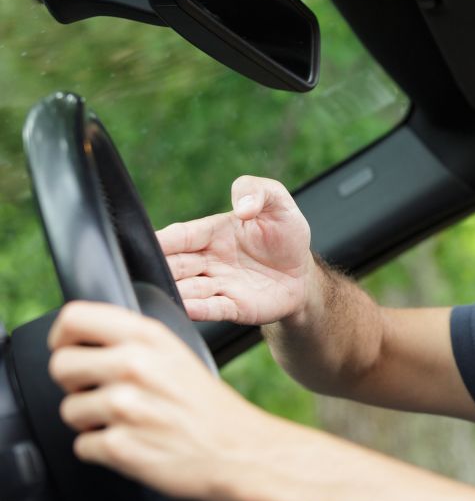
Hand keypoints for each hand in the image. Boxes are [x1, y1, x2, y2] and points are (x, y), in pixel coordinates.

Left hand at [47, 301, 275, 500]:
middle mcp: (134, 366)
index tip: (71, 349)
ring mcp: (126, 407)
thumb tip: (83, 341)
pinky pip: (82, 446)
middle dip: (74, 383)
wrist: (239, 449)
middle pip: (60, 365)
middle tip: (100, 392)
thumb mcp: (178, 354)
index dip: (63, 336)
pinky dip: (103, 450)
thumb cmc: (208, 405)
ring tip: (127, 422)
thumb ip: (134, 341)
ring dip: (91, 421)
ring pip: (69, 410)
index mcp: (148, 337)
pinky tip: (133, 443)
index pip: (74, 318)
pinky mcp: (120, 446)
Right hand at [158, 175, 315, 324]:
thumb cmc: (285, 234)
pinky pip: (212, 309)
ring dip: (176, 290)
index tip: (145, 243)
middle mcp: (208, 260)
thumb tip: (243, 207)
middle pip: (176, 264)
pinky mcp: (235, 307)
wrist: (303, 272)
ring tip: (164, 291)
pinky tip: (185, 309)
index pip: (180, 235)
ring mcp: (219, 285)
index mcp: (211, 233)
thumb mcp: (278, 202)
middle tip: (148, 270)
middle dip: (162, 267)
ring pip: (188, 289)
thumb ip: (257, 191)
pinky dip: (197, 310)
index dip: (163, 240)